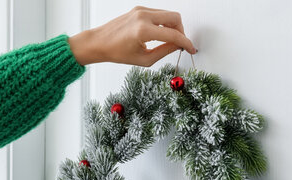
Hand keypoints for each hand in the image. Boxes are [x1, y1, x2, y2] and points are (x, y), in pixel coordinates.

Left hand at [68, 6, 196, 66]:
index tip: (191, 49)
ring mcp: (141, 10)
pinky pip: (159, 13)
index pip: (173, 34)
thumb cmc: (117, 52)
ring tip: (170, 40)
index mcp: (143, 31)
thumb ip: (164, 52)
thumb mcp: (144, 59)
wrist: (99, 42)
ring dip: (173, 26)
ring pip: (168, 14)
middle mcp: (143, 16)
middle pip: (175, 18)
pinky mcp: (139, 9)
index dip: (185, 43)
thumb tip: (178, 46)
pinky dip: (164, 22)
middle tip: (180, 44)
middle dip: (181, 31)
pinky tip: (161, 34)